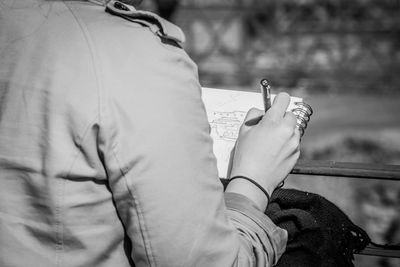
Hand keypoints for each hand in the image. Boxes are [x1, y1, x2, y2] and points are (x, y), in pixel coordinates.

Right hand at [226, 93, 299, 208]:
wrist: (253, 180)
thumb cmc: (245, 155)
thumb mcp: (243, 130)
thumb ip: (253, 115)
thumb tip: (261, 113)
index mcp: (272, 121)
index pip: (283, 98)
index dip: (278, 100)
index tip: (274, 104)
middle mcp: (286, 130)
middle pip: (290, 114)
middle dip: (281, 118)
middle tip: (270, 127)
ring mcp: (293, 142)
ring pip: (293, 129)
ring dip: (285, 131)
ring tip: (271, 143)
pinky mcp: (297, 154)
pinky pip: (294, 142)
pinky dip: (287, 144)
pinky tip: (275, 153)